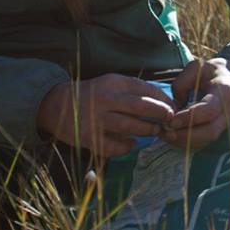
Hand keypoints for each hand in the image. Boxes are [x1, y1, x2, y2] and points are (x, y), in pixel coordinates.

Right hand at [37, 74, 176, 159]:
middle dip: (161, 114)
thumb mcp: (111, 83)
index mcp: (114, 83)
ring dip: (147, 130)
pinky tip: (131, 144)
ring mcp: (97, 119)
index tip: (173, 106)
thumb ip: (132, 91)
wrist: (56, 104)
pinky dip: (126, 147)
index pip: (146, 89)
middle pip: (142, 107)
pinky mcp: (89, 137)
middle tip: (170, 120)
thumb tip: (162, 102)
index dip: (164, 99)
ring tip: (154, 131)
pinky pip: (114, 146)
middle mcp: (106, 99)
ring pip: (131, 127)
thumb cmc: (92, 94)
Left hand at [161, 56, 229, 149]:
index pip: (209, 110)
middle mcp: (228, 112)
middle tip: (165, 130)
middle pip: (209, 132)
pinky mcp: (218, 131)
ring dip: (183, 141)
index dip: (189, 117)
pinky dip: (186, 143)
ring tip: (165, 133)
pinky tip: (172, 135)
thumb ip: (183, 82)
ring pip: (205, 141)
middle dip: (184, 135)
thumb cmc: (214, 73)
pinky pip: (202, 143)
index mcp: (225, 92)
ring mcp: (224, 124)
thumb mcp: (198, 67)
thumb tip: (174, 105)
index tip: (171, 119)